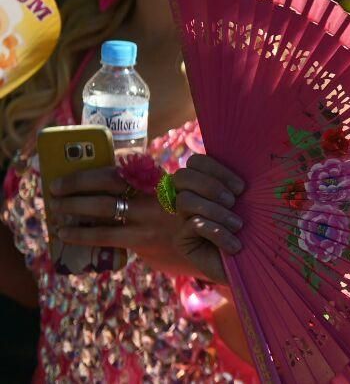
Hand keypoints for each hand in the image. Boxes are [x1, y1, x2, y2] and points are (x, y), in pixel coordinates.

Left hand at [47, 165, 193, 276]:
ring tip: (55, 205)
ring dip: (74, 204)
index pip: (124, 170)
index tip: (78, 169)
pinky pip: (104, 235)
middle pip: (110, 181)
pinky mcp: (144, 241)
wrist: (222, 252)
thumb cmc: (201, 230)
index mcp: (165, 182)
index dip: (97, 170)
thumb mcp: (185, 206)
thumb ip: (160, 199)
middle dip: (78, 182)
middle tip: (55, 184)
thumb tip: (127, 196)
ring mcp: (150, 218)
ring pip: (103, 205)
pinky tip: (64, 233)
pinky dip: (80, 233)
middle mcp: (156, 196)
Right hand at [170, 154, 245, 284]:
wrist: (253, 266)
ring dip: (215, 210)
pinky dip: (217, 232)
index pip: (196, 161)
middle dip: (210, 186)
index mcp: (206, 182)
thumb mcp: (251, 202)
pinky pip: (193, 225)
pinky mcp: (182, 240)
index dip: (216, 169)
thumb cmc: (255, 229)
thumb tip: (249, 161)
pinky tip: (234, 244)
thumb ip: (240, 184)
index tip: (241, 187)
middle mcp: (190, 197)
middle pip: (182, 176)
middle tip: (234, 201)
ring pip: (185, 200)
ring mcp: (183, 218)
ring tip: (238, 225)